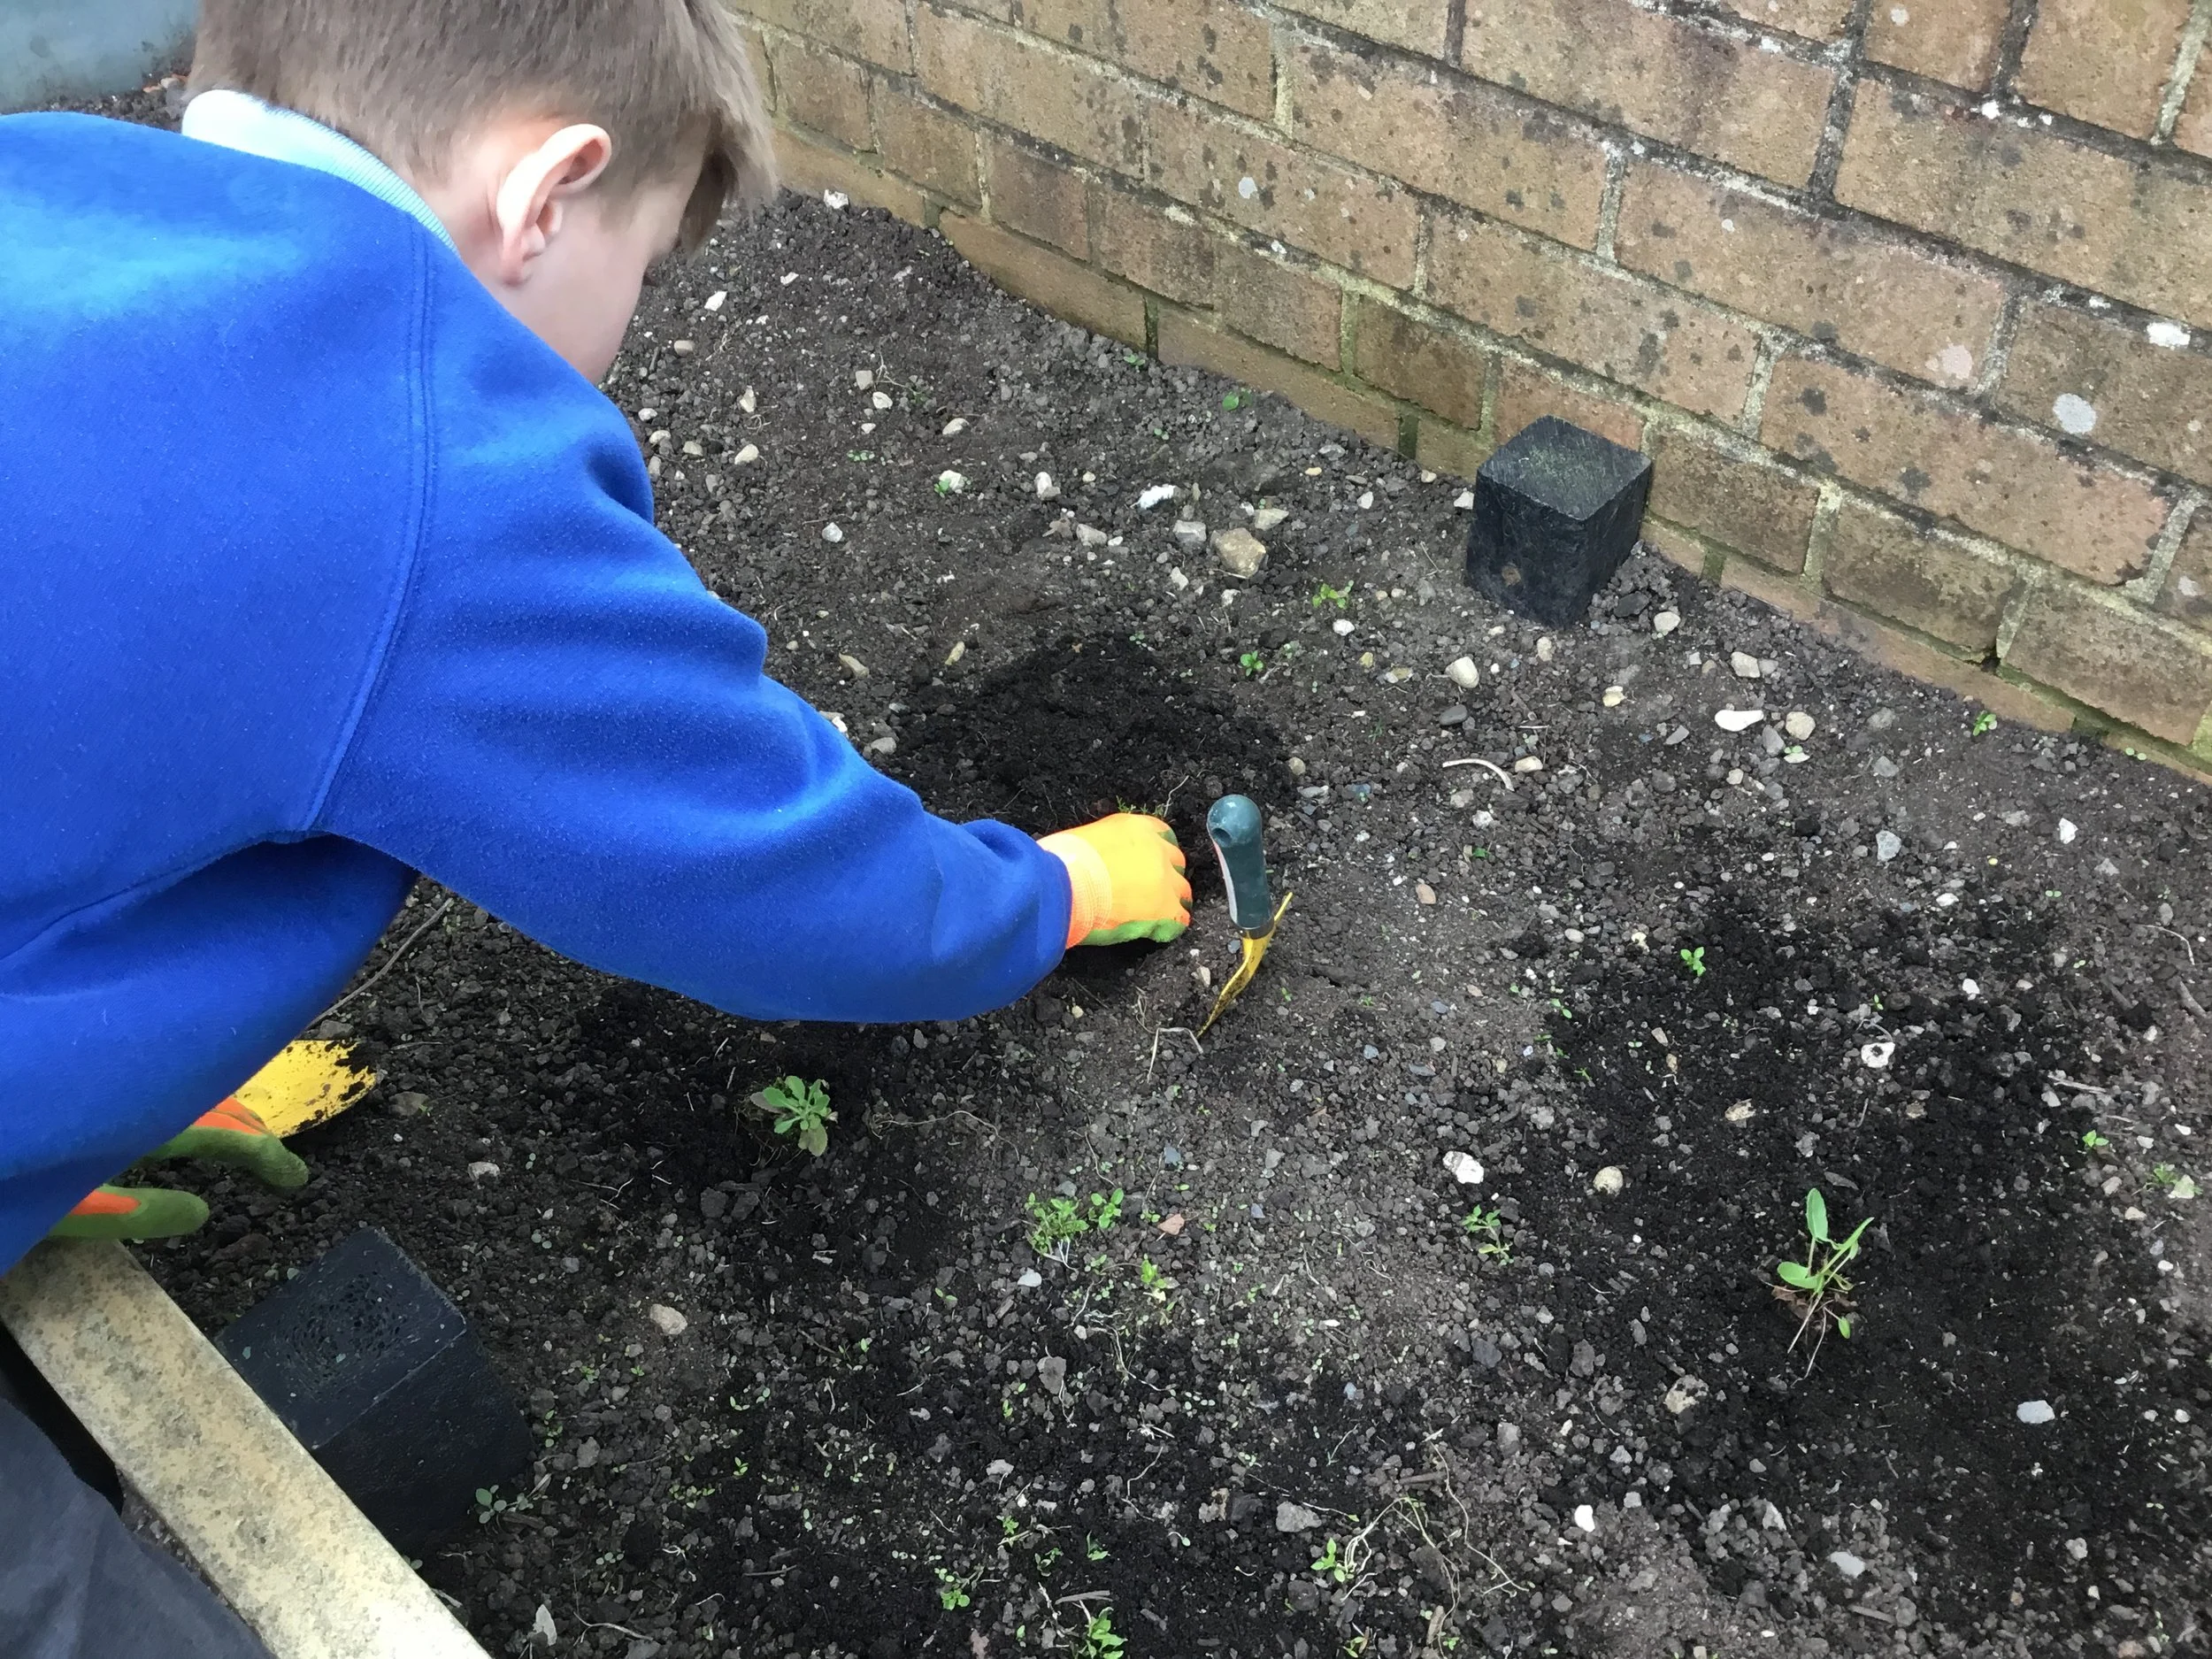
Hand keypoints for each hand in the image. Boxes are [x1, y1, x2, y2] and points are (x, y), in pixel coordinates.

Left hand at [48, 1099, 307, 1240]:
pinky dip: (175, 1094)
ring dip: (214, 1106)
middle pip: (204, 1094)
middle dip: (247, 1125)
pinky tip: (172, 1107)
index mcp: (129, 1117)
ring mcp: (103, 1081)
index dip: (262, 1153)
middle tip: (275, 1161)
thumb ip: (127, 1211)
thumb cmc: (4, 1175)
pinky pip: (146, 1080)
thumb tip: (201, 1211)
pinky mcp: (81, 1082)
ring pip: (176, 1081)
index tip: (295, 1181)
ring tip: (238, 1131)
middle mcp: (125, 1086)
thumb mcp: (58, 1208)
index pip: (217, 1129)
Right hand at [1039, 813, 1191, 947]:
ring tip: (1155, 917)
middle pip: (1176, 863)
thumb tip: (1099, 862)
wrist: (1064, 885)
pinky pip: (1179, 920)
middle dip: (1167, 877)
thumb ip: (1104, 848)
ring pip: (1182, 892)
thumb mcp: (1086, 840)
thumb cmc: (1064, 862)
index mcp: (1136, 828)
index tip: (1148, 864)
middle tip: (1150, 892)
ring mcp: (1165, 880)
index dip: (1156, 853)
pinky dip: (1168, 928)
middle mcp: (1156, 850)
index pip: (1162, 836)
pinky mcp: (1165, 909)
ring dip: (1171, 903)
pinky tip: (1155, 933)